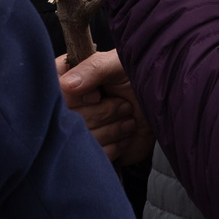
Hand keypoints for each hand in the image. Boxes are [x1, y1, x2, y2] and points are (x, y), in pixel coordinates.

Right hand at [58, 49, 155, 167]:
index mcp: (69, 79)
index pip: (56, 93)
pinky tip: (127, 134)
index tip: (97, 94)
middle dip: (103, 113)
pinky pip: (96, 155)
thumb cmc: (138, 75)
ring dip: (113, 129)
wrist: (162, 103)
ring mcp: (81, 129)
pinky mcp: (95, 149)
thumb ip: (92, 69)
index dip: (77, 98)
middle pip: (70, 119)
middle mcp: (70, 105)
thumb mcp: (117, 64)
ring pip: (83, 138)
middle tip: (124, 105)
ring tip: (129, 118)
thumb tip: (66, 85)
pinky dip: (116, 146)